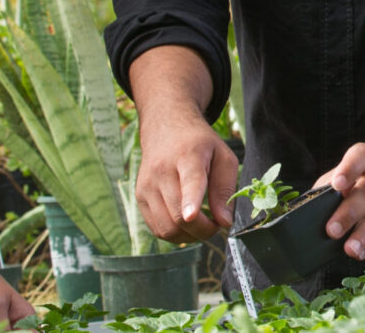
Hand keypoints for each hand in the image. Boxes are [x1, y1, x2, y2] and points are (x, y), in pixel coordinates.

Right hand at [136, 114, 236, 242]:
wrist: (165, 128)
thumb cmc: (199, 144)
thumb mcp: (223, 157)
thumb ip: (225, 189)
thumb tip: (224, 222)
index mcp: (188, 156)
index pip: (189, 181)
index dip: (190, 201)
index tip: (191, 215)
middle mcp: (162, 171)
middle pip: (178, 215)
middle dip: (203, 230)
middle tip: (216, 225)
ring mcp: (147, 185)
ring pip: (167, 228)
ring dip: (189, 236)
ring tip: (202, 224)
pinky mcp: (140, 197)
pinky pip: (157, 229)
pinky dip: (175, 233)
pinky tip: (186, 223)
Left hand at [323, 143, 364, 260]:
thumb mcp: (356, 167)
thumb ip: (334, 182)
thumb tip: (313, 208)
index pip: (360, 158)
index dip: (348, 170)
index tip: (337, 184)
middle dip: (349, 213)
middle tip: (332, 230)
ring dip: (363, 234)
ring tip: (349, 248)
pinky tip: (361, 252)